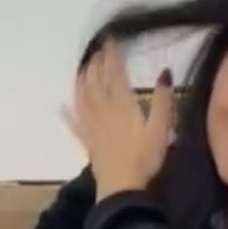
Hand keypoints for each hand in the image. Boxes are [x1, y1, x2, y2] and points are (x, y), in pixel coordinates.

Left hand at [64, 42, 173, 198]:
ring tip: (82, 70)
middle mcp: (103, 111)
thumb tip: (165, 72)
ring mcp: (92, 127)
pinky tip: (62, 107)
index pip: (115, 72)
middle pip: (95, 82)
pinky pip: (74, 125)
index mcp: (122, 104)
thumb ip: (164, 99)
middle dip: (95, 64)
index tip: (111, 39)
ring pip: (82, 98)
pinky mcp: (87, 143)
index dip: (113, 55)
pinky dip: (68, 114)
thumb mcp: (162, 128)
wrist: (122, 189)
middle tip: (97, 52)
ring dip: (81, 81)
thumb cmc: (145, 158)